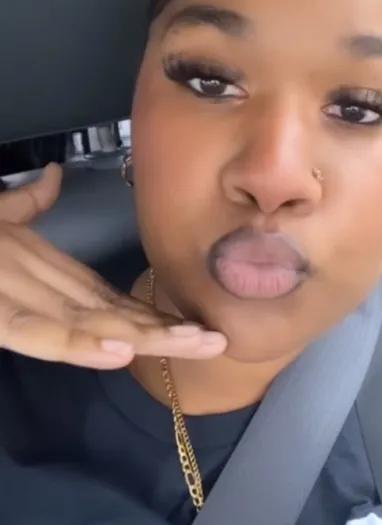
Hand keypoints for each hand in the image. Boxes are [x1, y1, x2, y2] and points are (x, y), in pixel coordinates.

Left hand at [0, 164, 226, 368]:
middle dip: (166, 333)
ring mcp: (18, 307)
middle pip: (113, 319)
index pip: (108, 299)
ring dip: (146, 339)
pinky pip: (40, 334)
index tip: (195, 322)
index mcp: (44, 276)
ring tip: (197, 342)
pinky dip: (83, 345)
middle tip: (218, 340)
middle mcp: (41, 297)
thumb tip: (57, 173)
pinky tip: (123, 352)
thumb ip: (30, 200)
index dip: (149, 313)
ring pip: (91, 329)